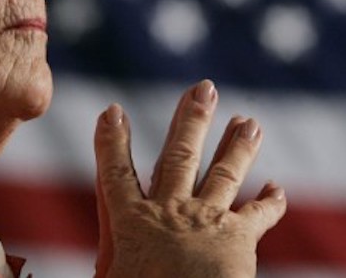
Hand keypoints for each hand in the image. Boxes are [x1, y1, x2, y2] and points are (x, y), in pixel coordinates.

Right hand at [93, 80, 286, 277]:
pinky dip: (270, 202)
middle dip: (192, 120)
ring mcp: (206, 221)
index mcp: (130, 225)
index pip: (114, 176)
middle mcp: (169, 213)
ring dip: (237, 146)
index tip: (112, 111)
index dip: (111, 142)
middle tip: (205, 87)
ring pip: (223, 174)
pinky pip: (259, 215)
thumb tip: (69, 274)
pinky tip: (276, 189)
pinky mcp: (239, 238)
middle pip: (178, 157)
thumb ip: (104, 264)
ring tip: (249, 122)